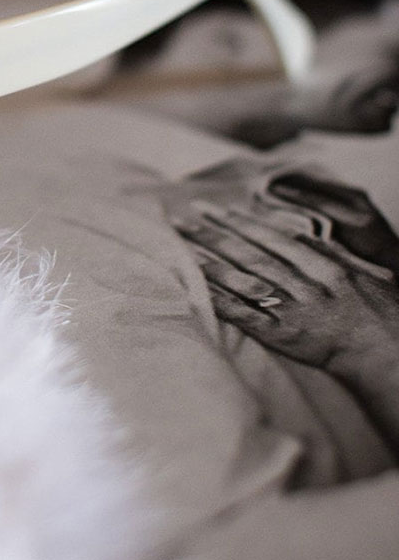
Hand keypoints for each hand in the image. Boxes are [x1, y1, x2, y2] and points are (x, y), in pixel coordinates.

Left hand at [170, 192, 398, 374]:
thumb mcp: (370, 271)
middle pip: (252, 250)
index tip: (219, 207)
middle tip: (186, 215)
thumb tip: (311, 231)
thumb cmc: (386, 312)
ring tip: (182, 242)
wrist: (388, 351)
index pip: (275, 235)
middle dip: (216, 231)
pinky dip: (220, 298)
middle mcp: (305, 280)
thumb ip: (338, 250)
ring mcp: (293, 307)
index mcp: (325, 262)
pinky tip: (196, 285)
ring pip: (243, 276)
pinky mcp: (284, 334)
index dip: (244, 220)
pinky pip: (246, 313)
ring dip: (210, 257)